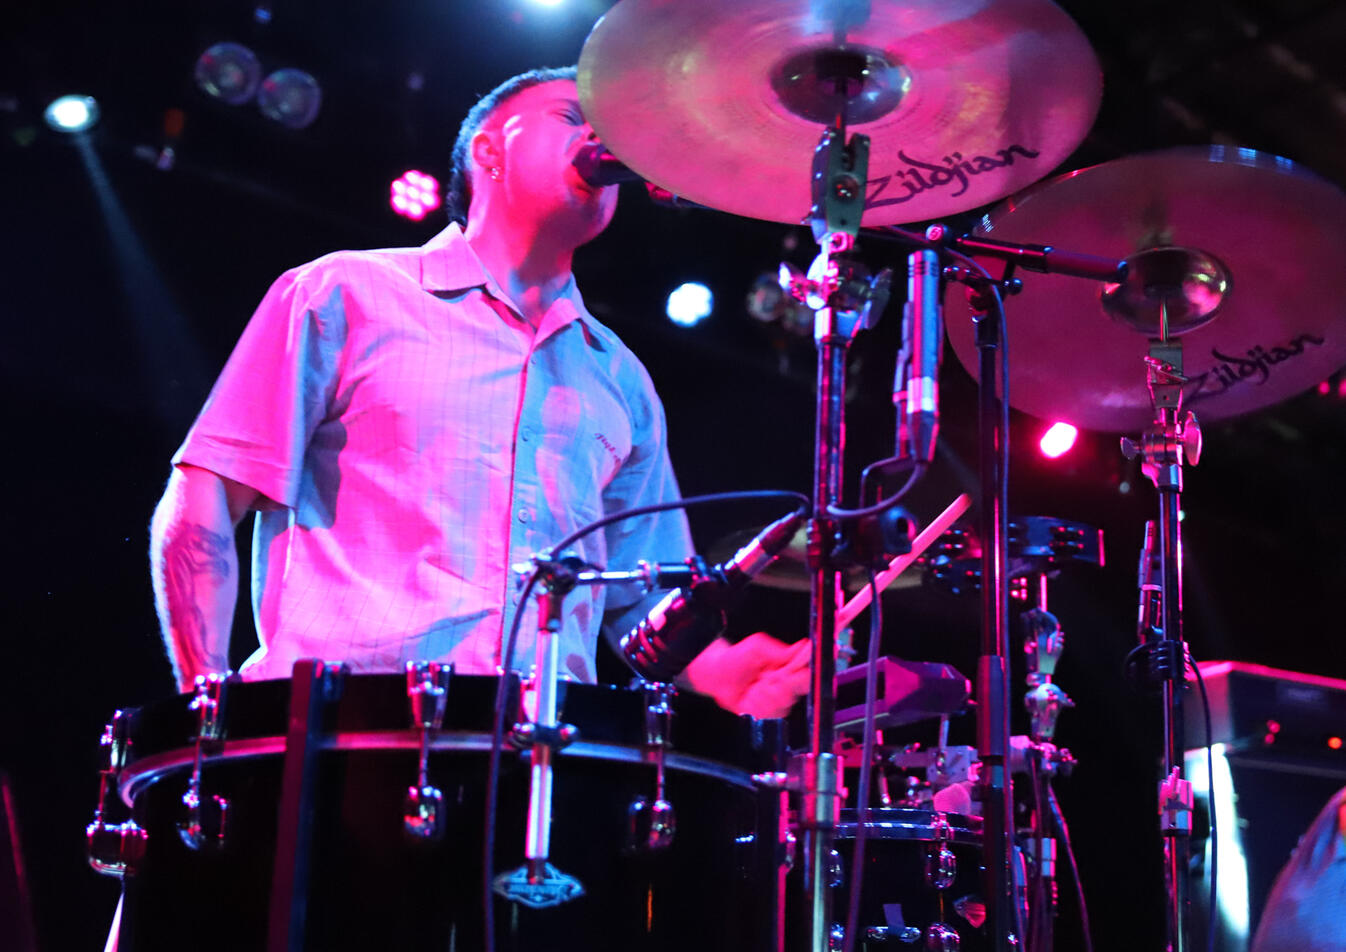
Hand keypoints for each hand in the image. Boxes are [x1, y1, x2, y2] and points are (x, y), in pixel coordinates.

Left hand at [681, 632, 810, 718]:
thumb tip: (804, 648)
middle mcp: (787, 686)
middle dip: (776, 686)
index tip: (784, 674)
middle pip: (794, 693)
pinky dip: (754, 706)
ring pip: (780, 705)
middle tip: (762, 677)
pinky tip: (748, 698)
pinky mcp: (767, 714)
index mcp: (789, 668)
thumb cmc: (736, 657)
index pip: (808, 675)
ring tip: (752, 686)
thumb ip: (780, 650)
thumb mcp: (757, 646)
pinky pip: (767, 716)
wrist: (717, 675)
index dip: (799, 677)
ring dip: (762, 695)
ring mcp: (778, 701)